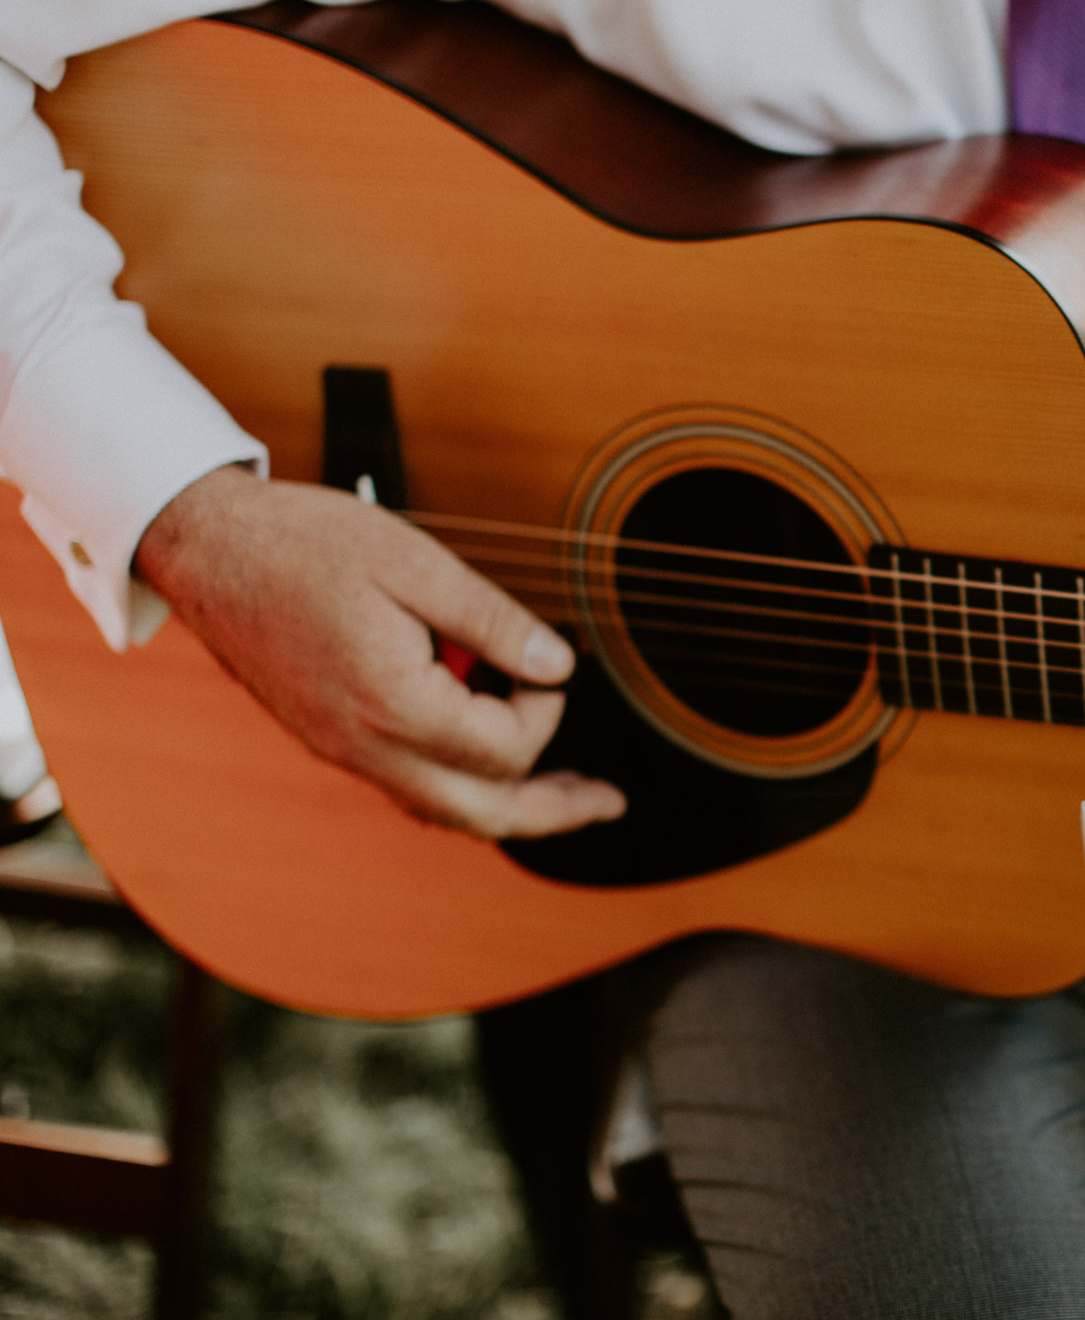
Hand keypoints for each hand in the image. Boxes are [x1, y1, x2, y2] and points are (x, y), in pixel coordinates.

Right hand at [134, 466, 625, 837]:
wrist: (205, 547)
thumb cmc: (303, 544)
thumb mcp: (417, 563)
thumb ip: (495, 623)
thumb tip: (558, 668)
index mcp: (393, 705)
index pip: (506, 748)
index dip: (546, 707)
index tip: (542, 660)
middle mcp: (365, 747)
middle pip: (481, 814)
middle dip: (552, 811)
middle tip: (606, 802)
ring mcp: (343, 752)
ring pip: (442, 812)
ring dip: (509, 809)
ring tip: (565, 798)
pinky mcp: (330, 741)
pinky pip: (408, 788)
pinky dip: (460, 789)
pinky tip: (487, 769)